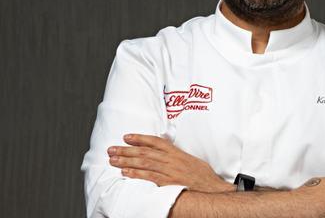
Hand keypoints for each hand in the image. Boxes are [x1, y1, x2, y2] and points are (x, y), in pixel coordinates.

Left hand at [107, 134, 233, 192]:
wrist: (213, 189)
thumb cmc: (203, 176)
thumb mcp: (191, 160)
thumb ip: (176, 156)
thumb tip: (164, 152)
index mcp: (177, 153)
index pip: (156, 141)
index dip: (140, 138)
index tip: (127, 137)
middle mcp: (172, 160)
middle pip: (145, 152)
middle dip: (126, 150)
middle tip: (112, 149)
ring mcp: (170, 171)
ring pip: (145, 163)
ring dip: (127, 161)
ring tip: (113, 160)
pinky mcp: (170, 183)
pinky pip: (150, 177)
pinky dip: (136, 174)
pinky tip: (125, 173)